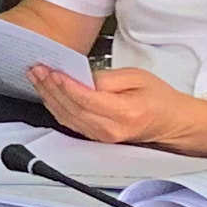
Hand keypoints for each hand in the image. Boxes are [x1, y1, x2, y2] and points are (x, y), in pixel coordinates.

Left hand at [29, 58, 206, 152]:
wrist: (170, 122)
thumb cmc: (158, 99)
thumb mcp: (138, 77)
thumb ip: (109, 78)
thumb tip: (82, 78)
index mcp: (125, 113)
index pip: (87, 101)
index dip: (67, 86)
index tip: (53, 72)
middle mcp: (111, 130)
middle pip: (72, 109)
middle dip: (51, 88)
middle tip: (37, 69)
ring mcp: (101, 137)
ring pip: (66, 117)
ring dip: (48, 96)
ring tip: (36, 77)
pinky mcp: (95, 137)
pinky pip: (69, 122)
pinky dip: (55, 106)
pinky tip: (47, 92)